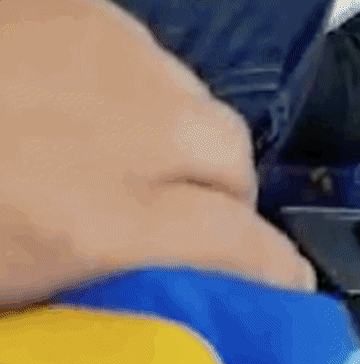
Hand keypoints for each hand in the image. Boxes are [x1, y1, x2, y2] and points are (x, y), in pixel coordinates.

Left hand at [0, 0, 315, 306]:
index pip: (245, 248)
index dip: (275, 273)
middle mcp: (136, 131)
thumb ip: (115, 288)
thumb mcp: (20, 286)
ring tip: (130, 157)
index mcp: (101, 226)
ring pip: (203, 108)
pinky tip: (96, 104)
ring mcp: (117, 58)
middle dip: (226, 202)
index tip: (281, 288)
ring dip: (184, 143)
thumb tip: (176, 287)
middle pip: (237, 167)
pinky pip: (156, 61)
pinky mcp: (88, 10)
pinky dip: (142, 93)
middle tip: (181, 224)